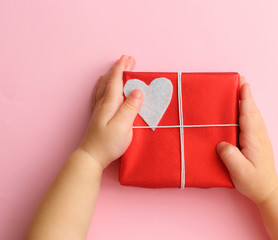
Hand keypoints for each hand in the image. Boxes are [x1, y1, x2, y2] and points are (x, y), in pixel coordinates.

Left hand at [78, 55, 142, 169]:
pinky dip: (102, 85)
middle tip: (128, 59)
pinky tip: (102, 84)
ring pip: (105, 86)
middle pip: (110, 81)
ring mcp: (99, 109)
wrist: (90, 157)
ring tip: (117, 68)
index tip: (128, 58)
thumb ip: (130, 108)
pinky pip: (99, 94)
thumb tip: (138, 91)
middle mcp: (103, 103)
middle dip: (119, 69)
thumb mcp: (123, 127)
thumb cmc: (108, 144)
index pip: (116, 81)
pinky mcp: (98, 116)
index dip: (122, 68)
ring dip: (112, 75)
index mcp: (110, 104)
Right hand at [217, 78, 277, 203]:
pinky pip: (253, 120)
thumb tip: (221, 144)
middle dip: (247, 95)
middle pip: (252, 111)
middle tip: (240, 80)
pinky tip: (244, 109)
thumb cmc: (254, 182)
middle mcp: (259, 135)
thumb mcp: (240, 172)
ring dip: (248, 101)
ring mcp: (260, 137)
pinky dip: (249, 110)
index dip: (246, 99)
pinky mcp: (258, 141)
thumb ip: (231, 157)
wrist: (268, 190)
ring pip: (254, 114)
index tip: (244, 84)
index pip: (249, 115)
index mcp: (254, 139)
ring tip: (241, 89)